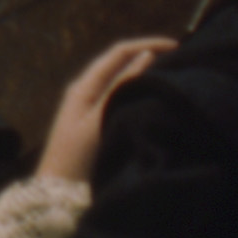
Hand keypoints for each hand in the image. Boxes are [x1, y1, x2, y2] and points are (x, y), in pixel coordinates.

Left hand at [36, 37, 170, 184]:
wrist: (57, 192)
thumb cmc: (76, 157)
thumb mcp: (100, 118)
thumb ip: (120, 87)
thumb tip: (146, 55)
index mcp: (84, 85)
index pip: (119, 52)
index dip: (148, 44)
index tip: (177, 46)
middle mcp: (86, 90)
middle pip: (121, 63)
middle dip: (149, 55)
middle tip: (180, 58)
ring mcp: (89, 106)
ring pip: (121, 80)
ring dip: (144, 72)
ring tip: (172, 74)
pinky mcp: (95, 122)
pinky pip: (120, 97)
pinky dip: (138, 91)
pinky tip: (154, 98)